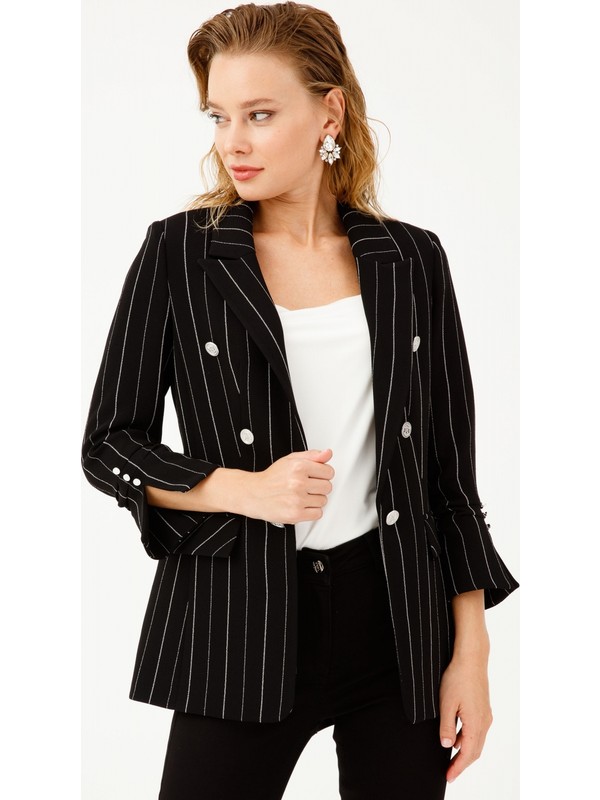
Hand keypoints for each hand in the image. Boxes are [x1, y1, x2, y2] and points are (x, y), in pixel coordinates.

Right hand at [243, 448, 334, 523]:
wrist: (254, 494)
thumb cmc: (272, 478)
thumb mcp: (291, 460)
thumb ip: (312, 456)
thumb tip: (328, 453)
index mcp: (299, 466)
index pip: (329, 472)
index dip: (323, 474)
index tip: (315, 477)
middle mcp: (298, 482)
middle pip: (328, 487)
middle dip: (319, 487)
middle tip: (307, 487)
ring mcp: (297, 499)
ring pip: (323, 501)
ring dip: (315, 500)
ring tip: (302, 496)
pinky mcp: (295, 514)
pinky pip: (318, 514)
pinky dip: (312, 511)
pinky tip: (302, 505)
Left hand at [438, 652, 492, 782]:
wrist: (472, 659)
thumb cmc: (458, 677)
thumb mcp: (446, 703)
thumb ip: (447, 726)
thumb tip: (447, 746)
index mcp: (476, 723)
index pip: (468, 754)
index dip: (458, 767)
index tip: (449, 776)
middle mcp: (484, 722)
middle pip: (475, 751)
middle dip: (462, 763)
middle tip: (450, 772)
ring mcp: (485, 715)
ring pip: (477, 741)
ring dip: (466, 752)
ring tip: (452, 758)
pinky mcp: (483, 708)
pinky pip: (477, 730)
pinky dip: (468, 739)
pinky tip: (458, 737)